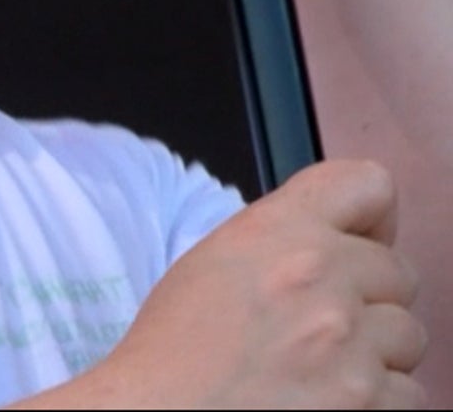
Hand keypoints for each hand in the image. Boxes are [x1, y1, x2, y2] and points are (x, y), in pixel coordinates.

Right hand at [79, 160, 426, 408]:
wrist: (164, 411)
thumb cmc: (177, 347)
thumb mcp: (217, 258)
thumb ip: (282, 238)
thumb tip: (337, 243)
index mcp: (280, 228)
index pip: (370, 184)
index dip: (368, 218)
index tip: (354, 243)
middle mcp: (321, 275)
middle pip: (398, 271)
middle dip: (368, 297)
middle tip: (321, 322)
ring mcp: (350, 343)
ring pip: (409, 335)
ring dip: (376, 352)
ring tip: (320, 366)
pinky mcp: (368, 403)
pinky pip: (409, 392)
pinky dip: (377, 401)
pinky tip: (326, 398)